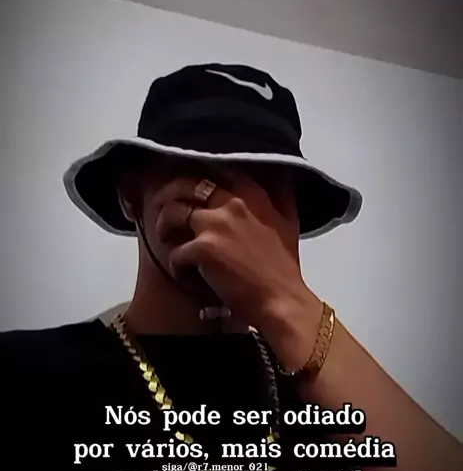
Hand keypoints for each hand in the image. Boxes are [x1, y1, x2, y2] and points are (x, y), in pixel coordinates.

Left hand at [155, 169, 309, 327]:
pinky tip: (185, 275)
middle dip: (169, 196)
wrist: (281, 300)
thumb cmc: (284, 266)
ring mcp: (215, 224)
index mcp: (251, 193)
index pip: (214, 169)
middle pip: (185, 186)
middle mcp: (231, 202)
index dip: (196, 177)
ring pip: (172, 213)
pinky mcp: (202, 250)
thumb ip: (281, 195)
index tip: (189, 190)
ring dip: (164, 226)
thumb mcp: (289, 221)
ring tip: (166, 238)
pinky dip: (177, 265)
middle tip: (165, 210)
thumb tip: (281, 174)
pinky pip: (175, 252)